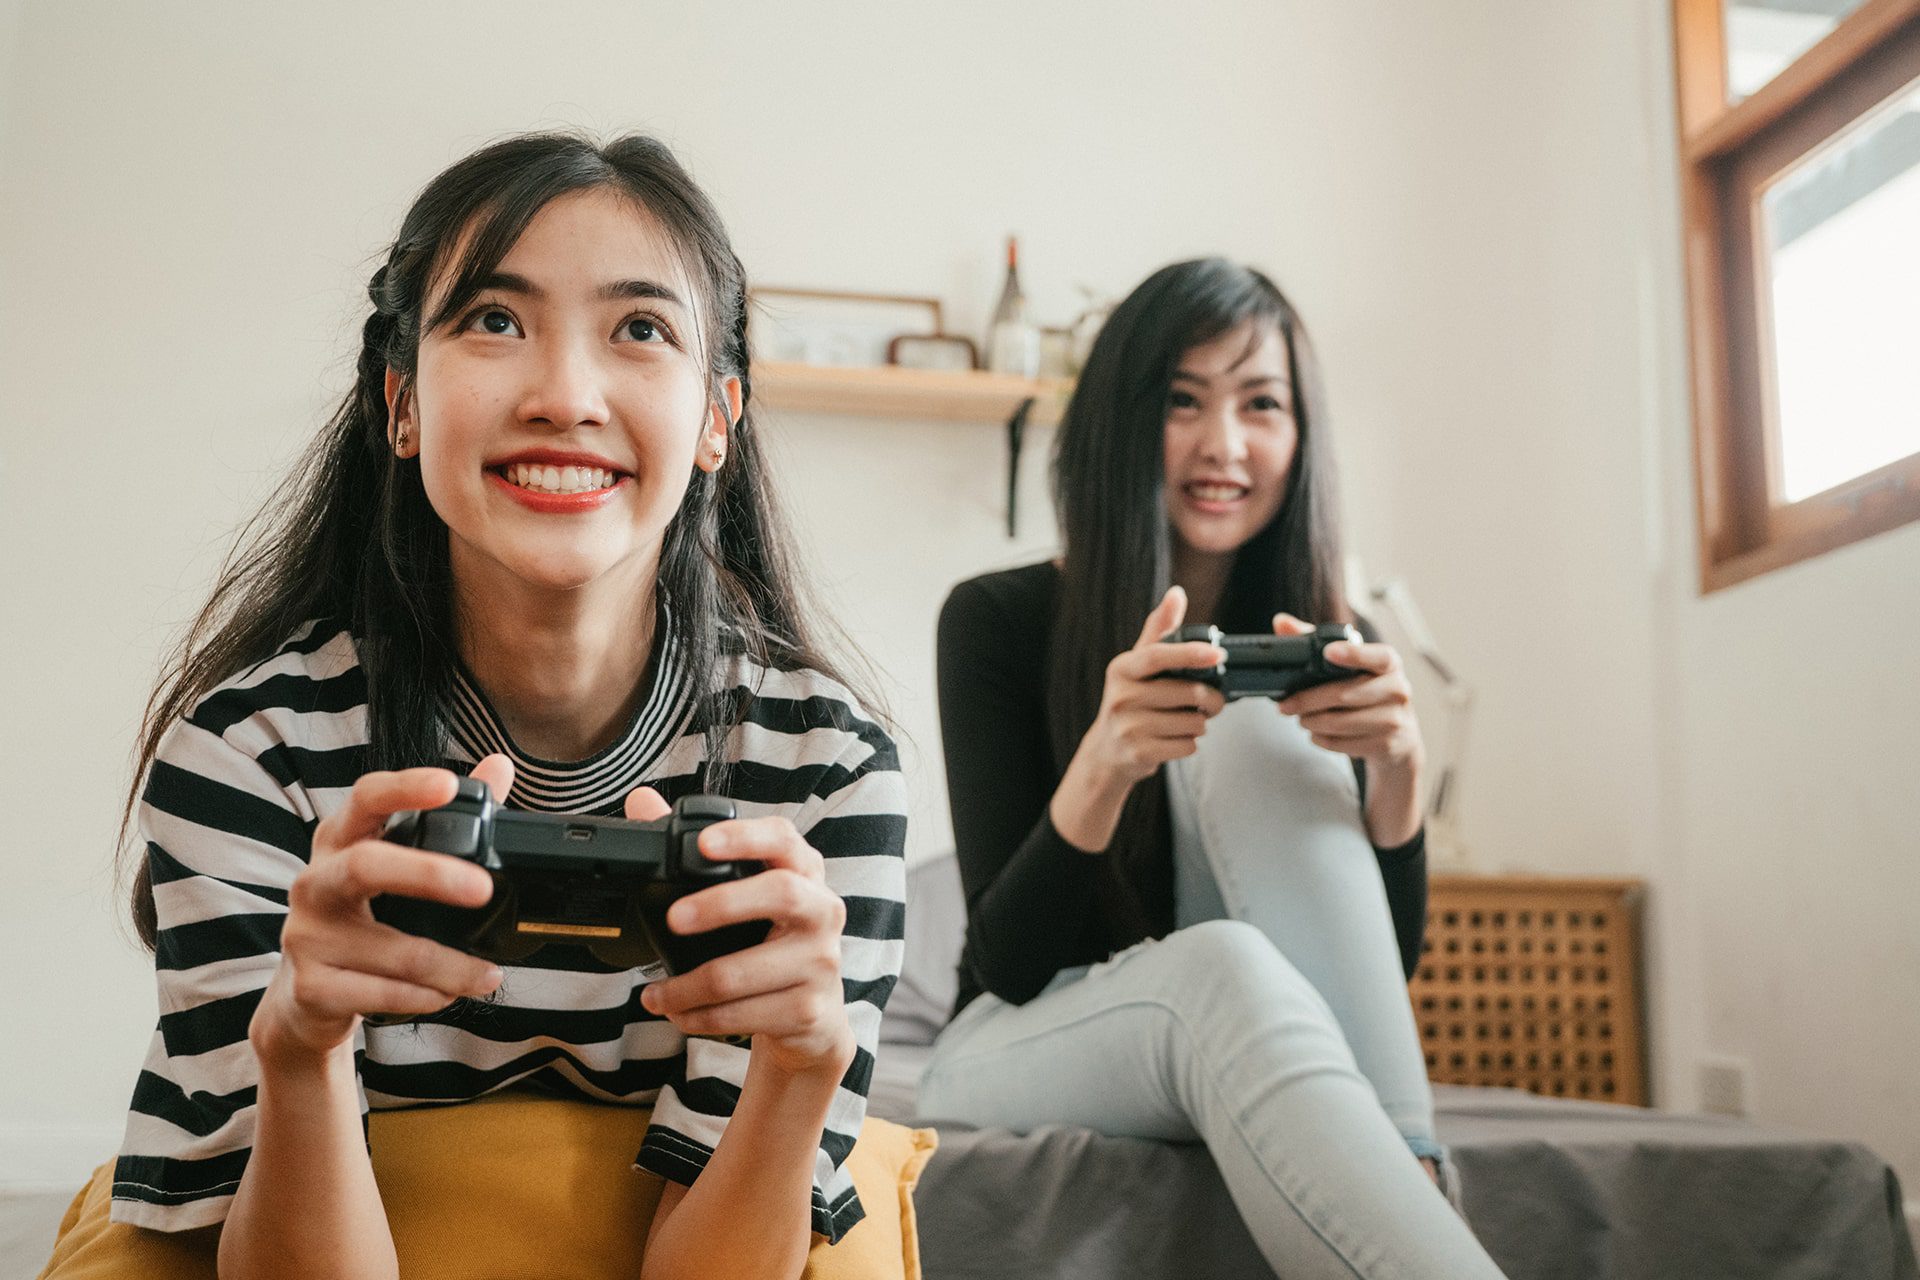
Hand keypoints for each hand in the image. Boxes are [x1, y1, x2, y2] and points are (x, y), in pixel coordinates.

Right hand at [249, 755, 511, 1066]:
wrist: (304, 998)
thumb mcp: (394, 861)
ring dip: (450, 965)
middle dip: (429, 874)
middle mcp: (316, 882)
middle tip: (482, 889)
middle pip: (366, 865)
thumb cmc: (358, 918)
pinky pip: (381, 994)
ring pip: (392, 950)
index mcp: (340, 841)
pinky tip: (446, 995)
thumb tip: (499, 766)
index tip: (448, 786)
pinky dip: (424, 997)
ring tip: (486, 974)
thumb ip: (449, 815)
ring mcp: (308, 936)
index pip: (365, 798)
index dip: (404, 788)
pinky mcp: (312, 987)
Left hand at [629, 786, 853, 1077]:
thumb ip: (697, 848)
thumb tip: (641, 802)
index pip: (783, 839)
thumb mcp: (747, 894)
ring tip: (656, 995)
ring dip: (686, 988)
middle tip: (673, 919)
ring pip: (742, 973)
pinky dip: (700, 1018)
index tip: (702, 842)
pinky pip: (742, 1015)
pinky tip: (680, 1014)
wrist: (813, 1017)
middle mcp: (822, 910)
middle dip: (720, 905)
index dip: (745, 837)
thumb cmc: (771, 943)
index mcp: (804, 872)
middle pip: (779, 893)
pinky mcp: (808, 1009)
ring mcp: (821, 962)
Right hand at [1077, 586, 1228, 788]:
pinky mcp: (1139, 753)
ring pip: (1192, 722)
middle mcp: (1121, 697)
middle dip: (1211, 700)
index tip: (1218, 653)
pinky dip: (1190, 743)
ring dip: (1200, 723)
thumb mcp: (1138, 665)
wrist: (1106, 750)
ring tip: (1188, 721)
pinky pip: (1186, 746)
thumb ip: (1159, 630)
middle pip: (1187, 693)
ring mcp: (1128, 727)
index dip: (1190, 653)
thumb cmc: (1130, 701)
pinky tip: (1176, 739)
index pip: (1158, 656)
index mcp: (1122, 669)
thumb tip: (1176, 594)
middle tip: (1213, 701)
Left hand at [1271, 614, 1423, 768]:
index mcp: (1389, 663)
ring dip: (1312, 722)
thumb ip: (1315, 640)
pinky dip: (1323, 740)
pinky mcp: (1387, 745)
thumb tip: (1281, 622)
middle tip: (1286, 704)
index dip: (1352, 654)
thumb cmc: (1368, 690)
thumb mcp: (1350, 664)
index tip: (1327, 652)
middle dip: (1308, 701)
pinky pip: (1345, 744)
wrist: (1400, 736)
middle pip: (1344, 694)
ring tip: (1301, 719)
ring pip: (1341, 723)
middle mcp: (1398, 689)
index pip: (1376, 656)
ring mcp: (1395, 720)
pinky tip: (1316, 734)